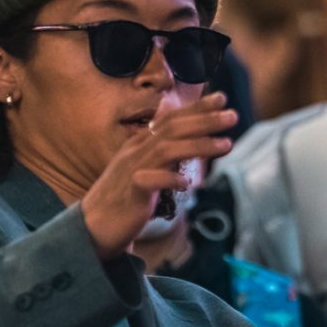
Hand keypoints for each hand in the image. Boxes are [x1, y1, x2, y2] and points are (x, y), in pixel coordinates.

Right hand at [80, 93, 237, 258]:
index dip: (196, 107)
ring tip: (226, 144)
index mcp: (139, 144)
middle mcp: (135, 151)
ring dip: (198, 144)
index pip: (170, 119)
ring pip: (166, 149)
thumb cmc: (124, 199)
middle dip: (204, 119)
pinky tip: (188, 183)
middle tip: (232, 115)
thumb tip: (192, 144)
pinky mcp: (130, 193)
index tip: (221, 98)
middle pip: (172, 128)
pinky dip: (170, 178)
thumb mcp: (146, 170)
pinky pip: (150, 180)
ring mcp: (131, 170)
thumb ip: (165, 156)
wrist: (94, 228)